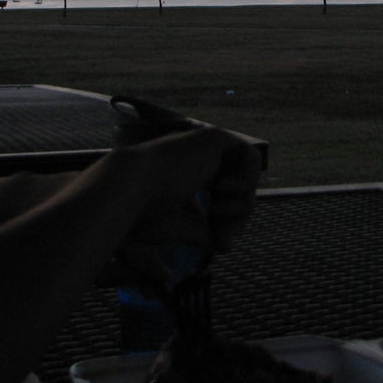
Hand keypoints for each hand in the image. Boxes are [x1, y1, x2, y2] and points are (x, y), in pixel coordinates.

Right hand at [98, 127, 260, 283]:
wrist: (130, 188)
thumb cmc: (145, 212)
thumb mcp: (179, 228)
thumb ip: (202, 233)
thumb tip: (225, 245)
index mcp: (188, 176)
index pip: (223, 201)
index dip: (228, 225)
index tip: (219, 245)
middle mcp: (199, 159)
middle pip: (239, 191)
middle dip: (238, 218)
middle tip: (223, 237)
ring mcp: (207, 147)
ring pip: (247, 178)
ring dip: (241, 202)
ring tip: (216, 210)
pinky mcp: (215, 136)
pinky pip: (251, 156)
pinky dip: (246, 178)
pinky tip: (221, 189)